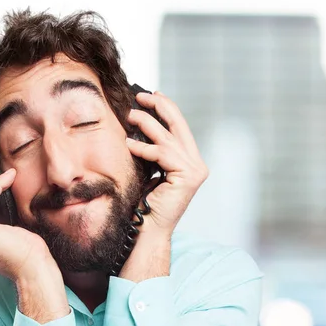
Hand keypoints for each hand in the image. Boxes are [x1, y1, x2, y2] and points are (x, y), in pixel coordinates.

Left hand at [125, 91, 208, 236]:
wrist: (147, 230)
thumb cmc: (144, 204)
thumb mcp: (148, 170)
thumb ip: (152, 150)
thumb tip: (138, 123)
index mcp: (189, 161)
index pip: (179, 128)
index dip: (166, 108)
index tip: (151, 95)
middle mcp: (196, 164)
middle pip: (179, 125)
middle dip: (160, 106)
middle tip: (140, 95)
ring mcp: (195, 171)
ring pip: (168, 138)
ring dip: (147, 123)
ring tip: (130, 116)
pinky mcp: (188, 177)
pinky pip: (162, 155)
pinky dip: (143, 148)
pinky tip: (128, 144)